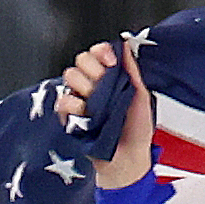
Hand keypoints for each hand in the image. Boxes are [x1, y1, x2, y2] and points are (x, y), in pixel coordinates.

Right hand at [56, 40, 153, 188]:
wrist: (128, 158)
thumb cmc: (137, 131)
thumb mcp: (141, 96)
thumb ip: (132, 70)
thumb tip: (126, 45)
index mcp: (110, 78)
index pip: (97, 52)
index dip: (101, 52)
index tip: (111, 62)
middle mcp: (93, 85)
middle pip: (81, 59)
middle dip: (94, 69)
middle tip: (105, 86)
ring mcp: (81, 99)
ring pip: (70, 75)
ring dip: (85, 87)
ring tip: (98, 104)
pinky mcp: (70, 116)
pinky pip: (63, 100)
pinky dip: (74, 106)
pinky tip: (86, 115)